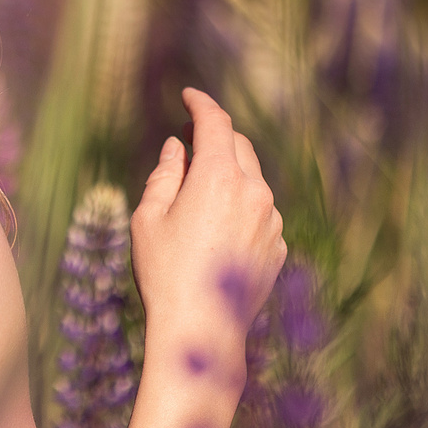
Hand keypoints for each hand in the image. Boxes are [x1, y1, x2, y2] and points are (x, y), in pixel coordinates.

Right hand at [130, 88, 284, 345]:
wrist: (200, 330)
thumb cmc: (164, 272)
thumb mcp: (149, 218)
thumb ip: (165, 174)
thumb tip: (178, 149)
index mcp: (220, 177)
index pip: (215, 123)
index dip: (201, 104)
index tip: (189, 96)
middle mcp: (255, 192)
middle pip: (239, 146)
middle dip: (216, 137)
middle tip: (188, 142)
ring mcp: (272, 221)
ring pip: (252, 180)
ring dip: (228, 175)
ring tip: (197, 196)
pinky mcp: (278, 247)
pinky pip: (260, 213)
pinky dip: (241, 207)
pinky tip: (216, 231)